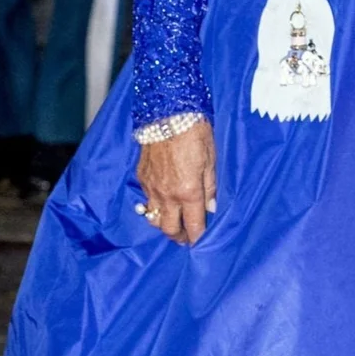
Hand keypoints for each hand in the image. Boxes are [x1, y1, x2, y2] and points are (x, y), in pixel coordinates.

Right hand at [135, 117, 215, 245]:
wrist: (167, 113)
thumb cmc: (195, 134)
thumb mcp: (211, 161)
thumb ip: (211, 189)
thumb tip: (212, 208)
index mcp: (188, 192)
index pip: (193, 226)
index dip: (198, 238)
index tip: (202, 242)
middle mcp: (167, 195)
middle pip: (169, 229)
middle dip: (179, 237)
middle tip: (188, 236)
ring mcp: (151, 187)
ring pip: (154, 219)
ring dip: (165, 224)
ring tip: (175, 221)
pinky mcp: (142, 177)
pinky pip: (147, 200)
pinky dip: (155, 206)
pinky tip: (164, 200)